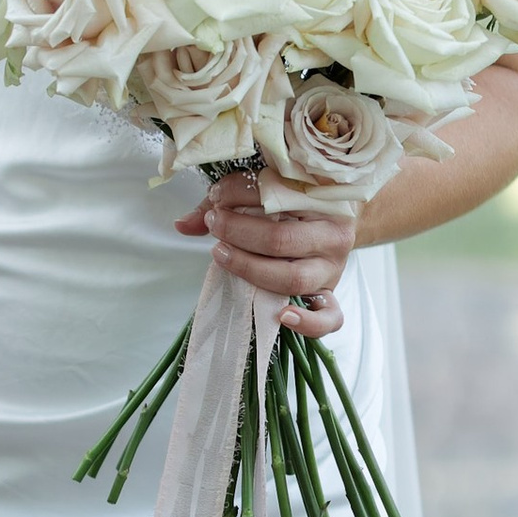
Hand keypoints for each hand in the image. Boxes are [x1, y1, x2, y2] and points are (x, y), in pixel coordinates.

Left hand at [175, 169, 354, 335]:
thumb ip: (223, 205)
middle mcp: (332, 234)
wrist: (336, 224)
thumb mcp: (264, 196)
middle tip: (214, 226)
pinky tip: (282, 316)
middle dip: (238, 232)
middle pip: (280, 240)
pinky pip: (329, 318)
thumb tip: (181, 225)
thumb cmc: (293, 207)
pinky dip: (307, 322)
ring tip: (222, 255)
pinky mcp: (331, 295)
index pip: (276, 194)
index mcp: (320, 201)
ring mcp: (333, 268)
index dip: (237, 194)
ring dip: (251, 269)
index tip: (216, 198)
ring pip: (293, 277)